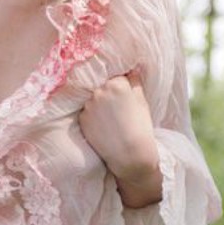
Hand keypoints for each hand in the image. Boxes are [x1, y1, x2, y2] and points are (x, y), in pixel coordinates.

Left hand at [78, 71, 161, 207]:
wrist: (130, 155)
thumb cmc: (140, 126)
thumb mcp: (142, 100)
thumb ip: (134, 81)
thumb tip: (130, 69)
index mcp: (117, 83)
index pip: (116, 75)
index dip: (121, 84)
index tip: (124, 93)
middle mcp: (99, 91)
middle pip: (102, 85)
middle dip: (108, 91)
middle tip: (117, 106)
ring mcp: (88, 105)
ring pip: (93, 98)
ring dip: (99, 103)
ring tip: (111, 117)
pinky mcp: (82, 118)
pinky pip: (87, 111)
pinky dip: (94, 115)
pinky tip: (104, 125)